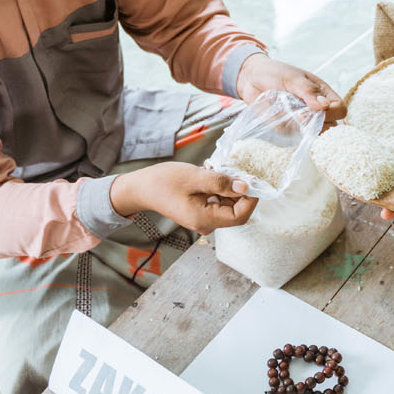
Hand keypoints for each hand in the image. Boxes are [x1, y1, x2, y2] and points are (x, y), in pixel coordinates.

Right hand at [111, 162, 257, 234]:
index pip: (240, 216)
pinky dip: (218, 188)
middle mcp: (206, 224)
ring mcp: (202, 219)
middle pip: (235, 211)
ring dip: (228, 187)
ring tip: (217, 169)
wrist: (140, 188)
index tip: (253, 179)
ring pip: (226, 205)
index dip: (251, 199)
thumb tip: (245, 186)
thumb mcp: (195, 177)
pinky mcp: (199, 212)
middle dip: (239, 190)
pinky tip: (209, 174)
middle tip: (234, 169)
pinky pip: (216, 202)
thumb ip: (221, 182)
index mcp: (205, 219)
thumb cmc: (163, 182)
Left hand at [235, 53, 345, 128]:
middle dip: (316, 122)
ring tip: (288, 111)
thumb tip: (325, 105)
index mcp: (322, 93)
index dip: (333, 113)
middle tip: (300, 113)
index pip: (340, 109)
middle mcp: (316, 109)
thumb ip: (308, 91)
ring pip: (312, 133)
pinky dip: (287, 128)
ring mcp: (303, 120)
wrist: (251, 78)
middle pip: (330, 125)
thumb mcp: (293, 78)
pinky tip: (279, 115)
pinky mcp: (288, 128)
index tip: (318, 110)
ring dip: (301, 126)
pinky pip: (293, 135)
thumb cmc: (274, 73)